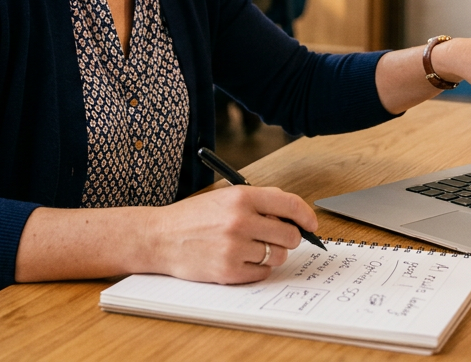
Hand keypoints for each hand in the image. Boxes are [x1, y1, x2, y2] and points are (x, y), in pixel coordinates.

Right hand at [148, 185, 314, 283]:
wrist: (159, 238)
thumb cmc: (193, 218)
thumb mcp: (225, 198)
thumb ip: (259, 203)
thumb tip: (294, 217)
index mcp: (242, 197)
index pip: (290, 204)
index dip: (306, 216)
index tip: (311, 224)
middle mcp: (240, 221)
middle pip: (290, 235)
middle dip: (289, 238)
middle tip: (277, 238)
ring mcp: (235, 247)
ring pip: (279, 256)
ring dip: (273, 254)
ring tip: (253, 248)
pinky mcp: (229, 270)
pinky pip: (263, 273)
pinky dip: (258, 268)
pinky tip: (241, 259)